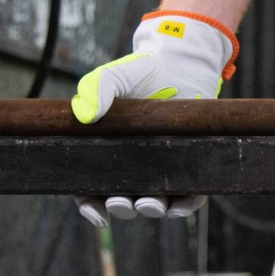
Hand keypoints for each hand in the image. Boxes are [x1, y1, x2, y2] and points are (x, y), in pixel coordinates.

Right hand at [71, 11, 237, 227]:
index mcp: (105, 153)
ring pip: (155, 202)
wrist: (179, 65)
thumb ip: (95, 89)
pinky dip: (186, 204)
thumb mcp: (112, 77)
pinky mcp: (188, 165)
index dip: (90, 204)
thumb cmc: (139, 74)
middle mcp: (132, 167)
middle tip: (123, 202)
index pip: (91, 188)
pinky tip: (182, 206)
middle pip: (123, 201)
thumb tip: (86, 115)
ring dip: (152, 209)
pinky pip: (188, 194)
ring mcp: (161, 168)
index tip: (95, 210)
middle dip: (122, 207)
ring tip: (151, 204)